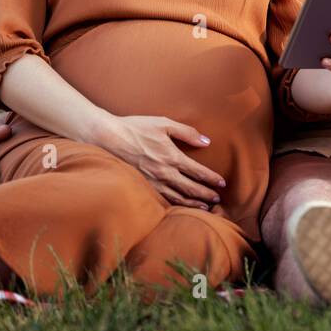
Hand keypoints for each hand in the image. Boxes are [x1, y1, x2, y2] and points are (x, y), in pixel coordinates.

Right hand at [98, 115, 225, 209]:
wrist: (108, 138)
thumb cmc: (136, 128)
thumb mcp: (164, 124)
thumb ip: (186, 132)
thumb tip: (206, 141)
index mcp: (171, 156)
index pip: (198, 171)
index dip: (212, 178)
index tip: (222, 183)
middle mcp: (164, 172)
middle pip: (191, 188)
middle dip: (206, 194)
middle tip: (217, 199)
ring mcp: (153, 182)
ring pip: (178, 197)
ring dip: (193, 203)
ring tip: (204, 207)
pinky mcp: (143, 186)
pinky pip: (162, 200)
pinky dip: (175, 205)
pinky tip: (180, 207)